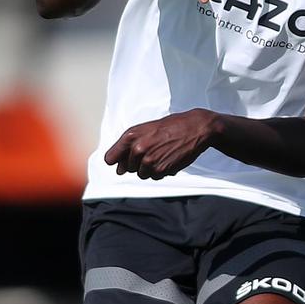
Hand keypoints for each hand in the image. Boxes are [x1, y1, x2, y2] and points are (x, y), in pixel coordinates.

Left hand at [104, 109, 218, 179]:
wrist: (195, 128)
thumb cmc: (172, 126)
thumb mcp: (145, 129)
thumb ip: (129, 147)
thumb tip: (119, 168)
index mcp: (130, 136)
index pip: (110, 158)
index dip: (117, 161)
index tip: (123, 161)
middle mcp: (137, 149)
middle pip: (128, 168)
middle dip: (138, 163)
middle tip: (153, 151)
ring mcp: (149, 161)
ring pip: (141, 174)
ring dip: (150, 168)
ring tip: (162, 154)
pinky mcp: (161, 170)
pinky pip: (155, 177)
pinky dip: (161, 171)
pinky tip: (169, 158)